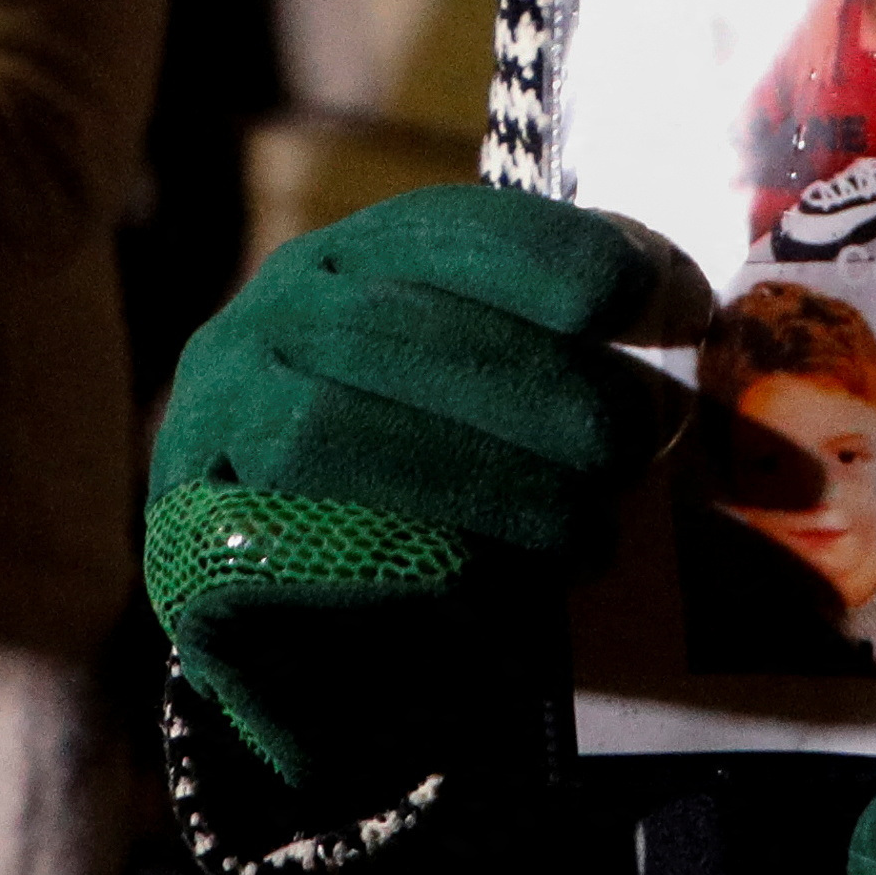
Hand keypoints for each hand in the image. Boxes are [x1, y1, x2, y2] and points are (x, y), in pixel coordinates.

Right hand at [144, 185, 709, 797]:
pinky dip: (396, 563)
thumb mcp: (485, 393)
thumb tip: (685, 310)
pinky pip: (283, 547)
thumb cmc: (426, 499)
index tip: (685, 311)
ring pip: (333, 429)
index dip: (579, 260)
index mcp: (345, 264)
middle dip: (547, 385)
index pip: (458, 229)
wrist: (301, 645)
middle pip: (405, 331)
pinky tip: (494, 591)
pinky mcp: (189, 551)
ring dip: (486, 481)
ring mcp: (208, 430)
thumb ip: (553, 345)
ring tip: (590, 535)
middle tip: (645, 441)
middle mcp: (265, 324)